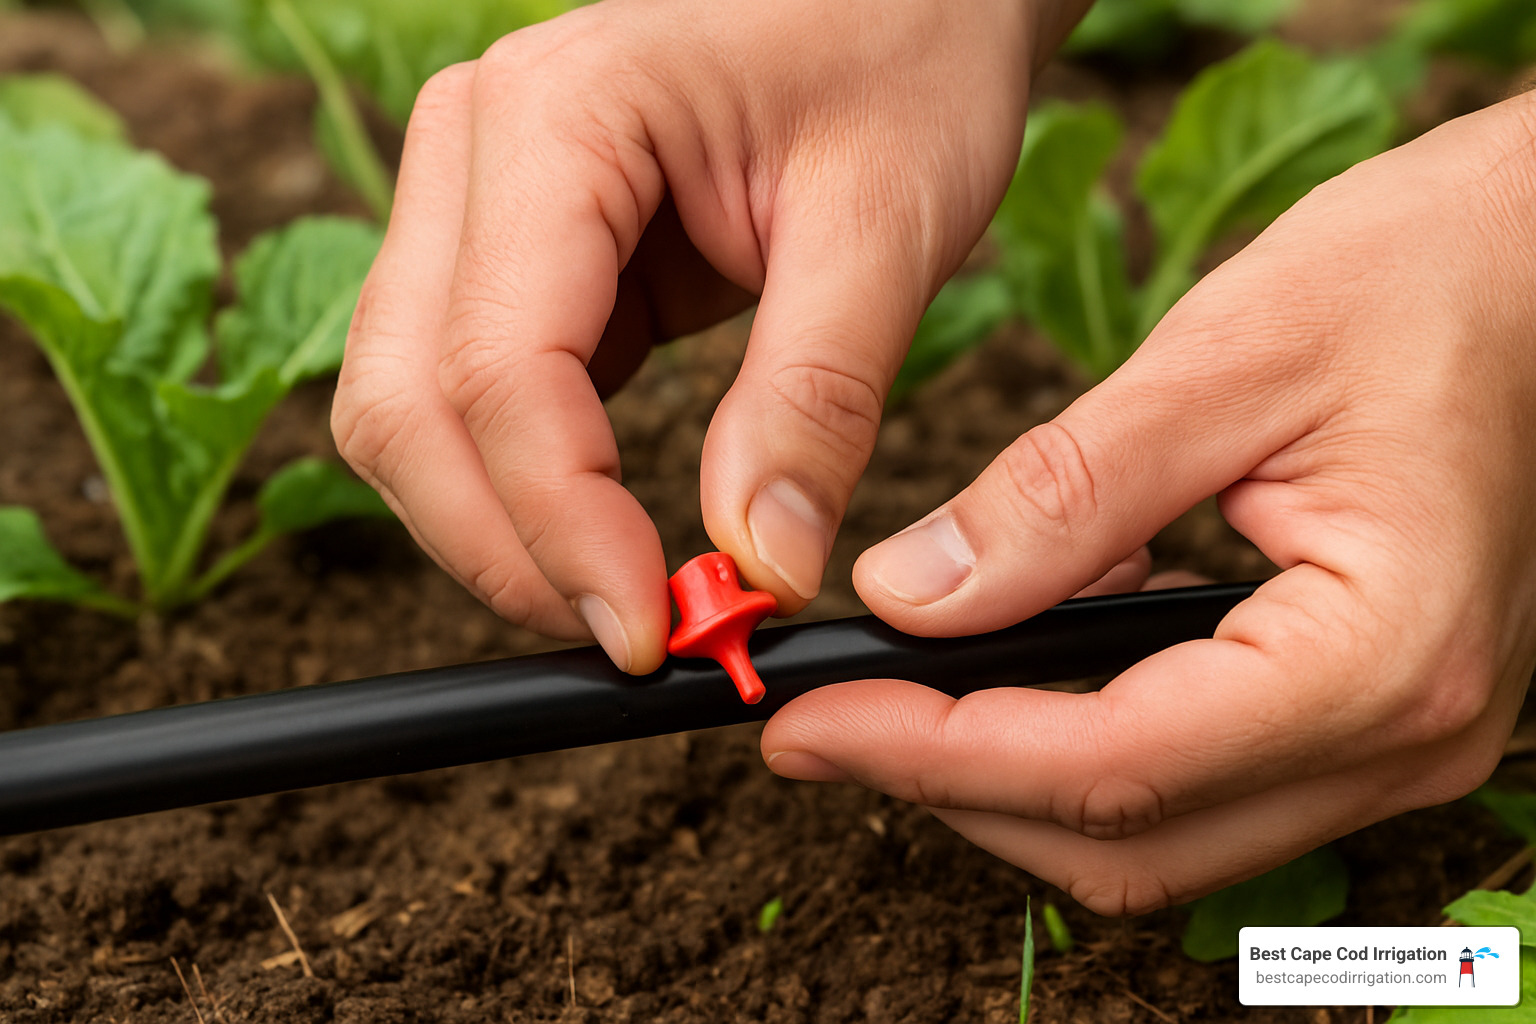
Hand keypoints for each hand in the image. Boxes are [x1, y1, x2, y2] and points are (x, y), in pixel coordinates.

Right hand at [332, 0, 1067, 671]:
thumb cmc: (902, 51)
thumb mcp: (886, 222)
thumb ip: (815, 398)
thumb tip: (760, 570)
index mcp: (557, 116)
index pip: (498, 366)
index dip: (557, 525)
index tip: (651, 633)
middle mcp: (476, 148)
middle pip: (406, 400)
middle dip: (503, 545)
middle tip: (631, 637)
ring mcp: (478, 199)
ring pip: (409, 407)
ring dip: (496, 525)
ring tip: (624, 595)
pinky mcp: (514, 254)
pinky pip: (469, 393)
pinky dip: (522, 481)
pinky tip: (607, 530)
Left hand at [762, 93, 1535, 913]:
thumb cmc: (1422, 280)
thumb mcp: (1220, 364)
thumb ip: (1058, 497)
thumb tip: (908, 597)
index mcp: (1382, 656)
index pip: (1112, 762)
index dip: (933, 752)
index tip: (808, 719)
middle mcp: (1406, 737)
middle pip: (1126, 835)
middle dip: (951, 786)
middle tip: (820, 719)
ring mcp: (1395, 741)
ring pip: (1156, 830)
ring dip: (1011, 775)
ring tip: (904, 683)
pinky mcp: (1367, 715)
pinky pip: (1197, 777)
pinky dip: (1084, 737)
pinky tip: (1028, 644)